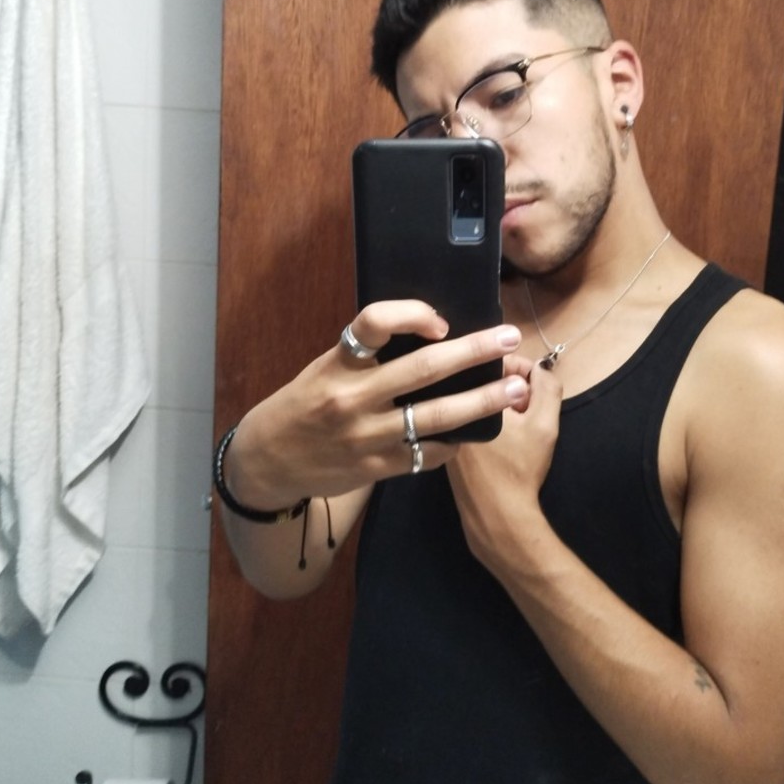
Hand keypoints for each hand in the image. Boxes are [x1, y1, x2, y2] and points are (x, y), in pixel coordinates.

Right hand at [226, 301, 530, 505]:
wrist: (269, 460)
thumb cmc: (304, 404)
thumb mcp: (325, 368)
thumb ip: (367, 355)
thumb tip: (429, 335)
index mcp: (339, 363)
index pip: (374, 323)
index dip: (412, 314)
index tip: (442, 321)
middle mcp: (353, 397)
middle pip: (423, 369)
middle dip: (474, 352)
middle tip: (510, 338)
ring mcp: (366, 436)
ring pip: (436, 417)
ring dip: (482, 401)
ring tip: (515, 388)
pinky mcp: (375, 468)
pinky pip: (425, 453)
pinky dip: (452, 442)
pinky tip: (474, 433)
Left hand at [447, 361, 563, 573]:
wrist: (497, 516)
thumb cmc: (520, 469)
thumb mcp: (545, 425)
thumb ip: (547, 388)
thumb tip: (539, 368)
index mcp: (468, 396)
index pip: (493, 361)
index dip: (521, 368)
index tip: (537, 388)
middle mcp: (448, 408)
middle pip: (482, 380)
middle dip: (511, 388)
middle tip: (528, 410)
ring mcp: (443, 428)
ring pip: (475, 400)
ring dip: (500, 406)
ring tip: (519, 427)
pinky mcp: (444, 445)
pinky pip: (468, 419)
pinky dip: (488, 422)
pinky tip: (504, 441)